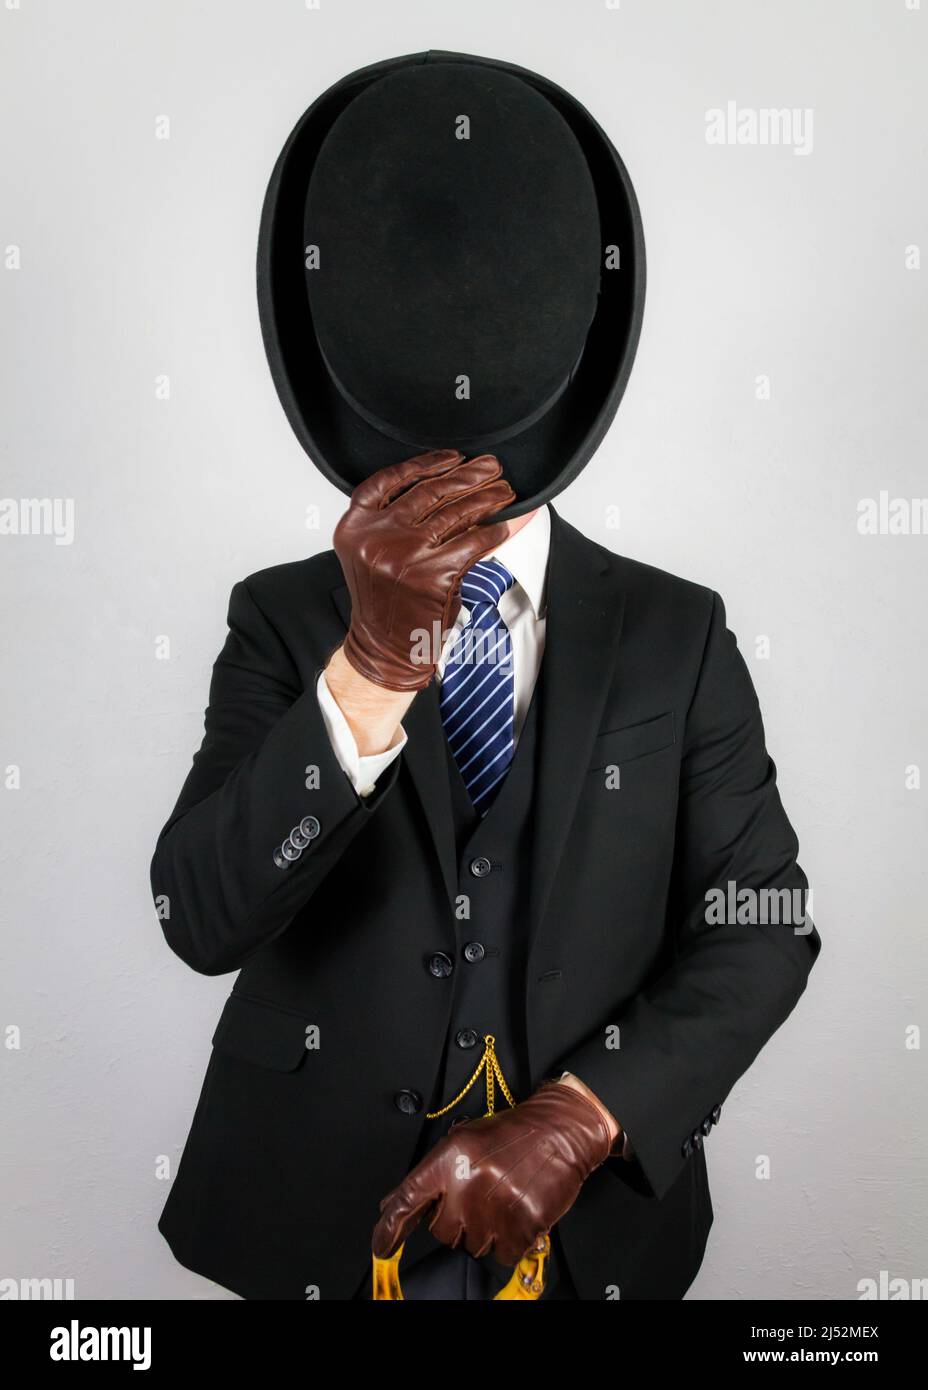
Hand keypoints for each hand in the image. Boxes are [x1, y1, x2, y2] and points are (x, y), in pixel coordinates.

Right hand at [333, 449, 514, 691]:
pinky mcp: (432, 575)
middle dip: (466, 476)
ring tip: (504, 492)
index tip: (451, 457)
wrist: (383, 648)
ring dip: (486, 499)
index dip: (423, 464)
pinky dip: (492, 533)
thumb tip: (445, 487)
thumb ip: (393, 522)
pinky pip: (471, 544)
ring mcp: (404, 555)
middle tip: (490, 467)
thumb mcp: (373, 554)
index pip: (388, 480)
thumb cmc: (384, 602)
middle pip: (428, 492)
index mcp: (355, 527)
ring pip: (454, 514)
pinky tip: (502, 526)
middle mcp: (376, 537)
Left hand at [371, 1081, 612, 1267]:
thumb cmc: (512, 1134)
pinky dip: (509, 1241)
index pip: (408, 1199)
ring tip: (501, 1199)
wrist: (559, 1131)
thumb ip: (430, 1174)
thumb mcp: (464, 1141)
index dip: (389, 1228)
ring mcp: (495, 1208)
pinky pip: (502, 1254)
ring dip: (484, 1231)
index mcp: (450, 1158)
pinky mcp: (522, 1226)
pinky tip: (517, 1213)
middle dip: (456, 1220)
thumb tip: (394, 1204)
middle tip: (479, 1195)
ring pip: (472, 1246)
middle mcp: (467, 1184)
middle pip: (441, 1232)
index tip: (381, 1246)